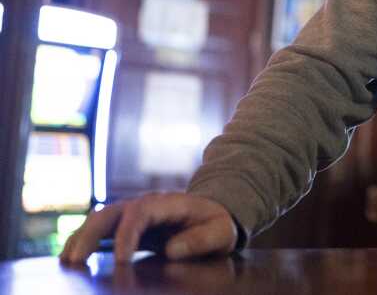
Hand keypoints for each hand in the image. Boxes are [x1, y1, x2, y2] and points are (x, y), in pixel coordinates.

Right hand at [60, 192, 236, 264]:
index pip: (139, 214)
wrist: (212, 214)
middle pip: (110, 213)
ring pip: (99, 220)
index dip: (127, 236)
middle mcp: (144, 204)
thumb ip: (200, 240)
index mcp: (167, 203)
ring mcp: (132, 213)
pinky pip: (100, 230)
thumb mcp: (220, 232)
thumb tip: (171, 249)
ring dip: (81, 238)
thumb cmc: (217, 224)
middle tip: (77, 261)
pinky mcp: (126, 226)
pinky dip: (83, 241)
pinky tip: (70, 258)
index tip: (121, 262)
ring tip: (67, 262)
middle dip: (91, 235)